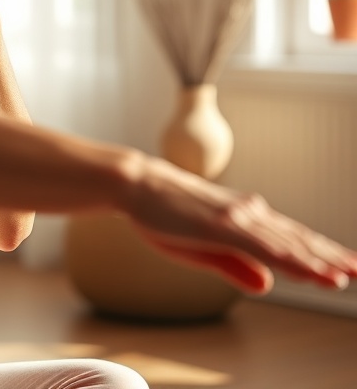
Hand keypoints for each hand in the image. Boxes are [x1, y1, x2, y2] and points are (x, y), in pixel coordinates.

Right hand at [127, 157, 356, 293]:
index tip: (349, 267)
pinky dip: (293, 259)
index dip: (322, 254)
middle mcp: (248, 214)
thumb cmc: (163, 213)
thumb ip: (236, 266)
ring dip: (320, 262)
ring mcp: (237, 218)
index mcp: (243, 218)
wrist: (136, 186)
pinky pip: (265, 246)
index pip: (291, 238)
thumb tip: (268, 285)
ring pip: (288, 244)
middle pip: (299, 240)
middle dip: (333, 258)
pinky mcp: (223, 225)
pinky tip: (313, 271)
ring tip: (347, 275)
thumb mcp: (201, 248)